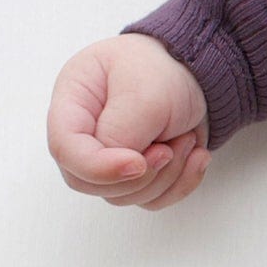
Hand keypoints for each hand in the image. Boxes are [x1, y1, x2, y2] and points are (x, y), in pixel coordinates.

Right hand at [48, 33, 210, 209]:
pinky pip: (151, 199)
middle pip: (89, 182)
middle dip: (139, 174)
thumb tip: (121, 170)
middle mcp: (84, 134)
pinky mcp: (137, 172)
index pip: (65, 150)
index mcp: (72, 103)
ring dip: (167, 175)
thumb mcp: (142, 93)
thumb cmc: (164, 68)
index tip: (139, 162)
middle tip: (170, 146)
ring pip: (124, 196)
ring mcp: (109, 156)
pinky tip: (197, 156)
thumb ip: (120, 134)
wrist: (201, 70)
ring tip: (187, 138)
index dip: (99, 167)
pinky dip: (180, 183)